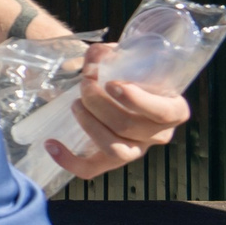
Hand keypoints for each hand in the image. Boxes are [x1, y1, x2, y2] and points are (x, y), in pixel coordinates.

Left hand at [47, 46, 190, 179]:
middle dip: (98, 102)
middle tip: (84, 83)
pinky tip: (51, 144)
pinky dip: (68, 160)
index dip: (136, 100)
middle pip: (127, 126)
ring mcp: (136, 151)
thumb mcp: (131, 63)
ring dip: (89, 124)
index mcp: (174, 110)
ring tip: (75, 103)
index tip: (111, 84)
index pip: (163, 112)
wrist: (127, 92)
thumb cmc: (133, 76)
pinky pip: (91, 170)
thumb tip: (96, 54)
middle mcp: (159, 135)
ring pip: (114, 149)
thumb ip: (113, 56)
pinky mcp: (111, 161)